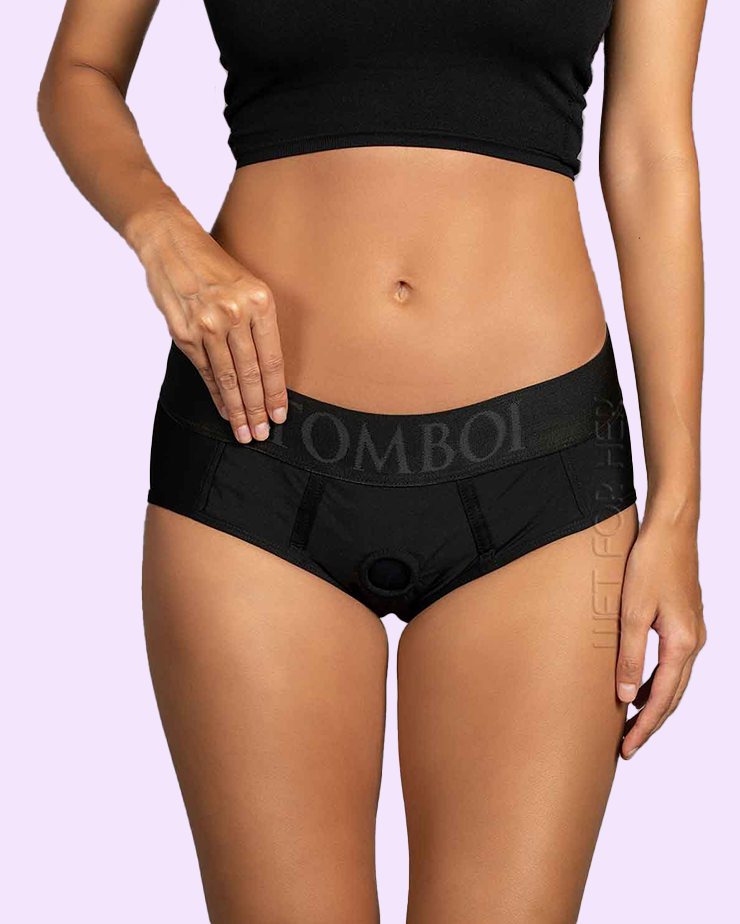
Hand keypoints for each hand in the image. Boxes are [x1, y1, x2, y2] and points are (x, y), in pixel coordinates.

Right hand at [136, 209, 287, 442]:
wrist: (172, 244)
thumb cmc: (217, 267)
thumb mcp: (250, 286)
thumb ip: (260, 324)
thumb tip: (269, 372)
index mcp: (260, 302)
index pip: (272, 359)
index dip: (276, 392)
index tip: (280, 415)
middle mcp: (234, 314)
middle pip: (250, 373)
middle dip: (257, 409)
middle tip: (262, 434)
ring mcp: (207, 324)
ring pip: (227, 377)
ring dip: (237, 409)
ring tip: (244, 432)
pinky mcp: (184, 332)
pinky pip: (204, 371)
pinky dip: (215, 394)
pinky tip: (224, 410)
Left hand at [616, 520, 705, 758]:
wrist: (671, 530)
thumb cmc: (649, 565)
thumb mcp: (632, 612)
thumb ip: (629, 656)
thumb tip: (626, 696)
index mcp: (682, 644)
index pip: (663, 698)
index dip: (645, 726)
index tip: (627, 748)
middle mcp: (694, 642)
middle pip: (673, 695)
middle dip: (651, 722)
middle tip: (627, 746)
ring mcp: (693, 631)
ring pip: (675, 680)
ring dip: (654, 702)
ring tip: (630, 721)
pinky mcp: (686, 621)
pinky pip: (673, 662)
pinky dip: (658, 680)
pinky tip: (639, 684)